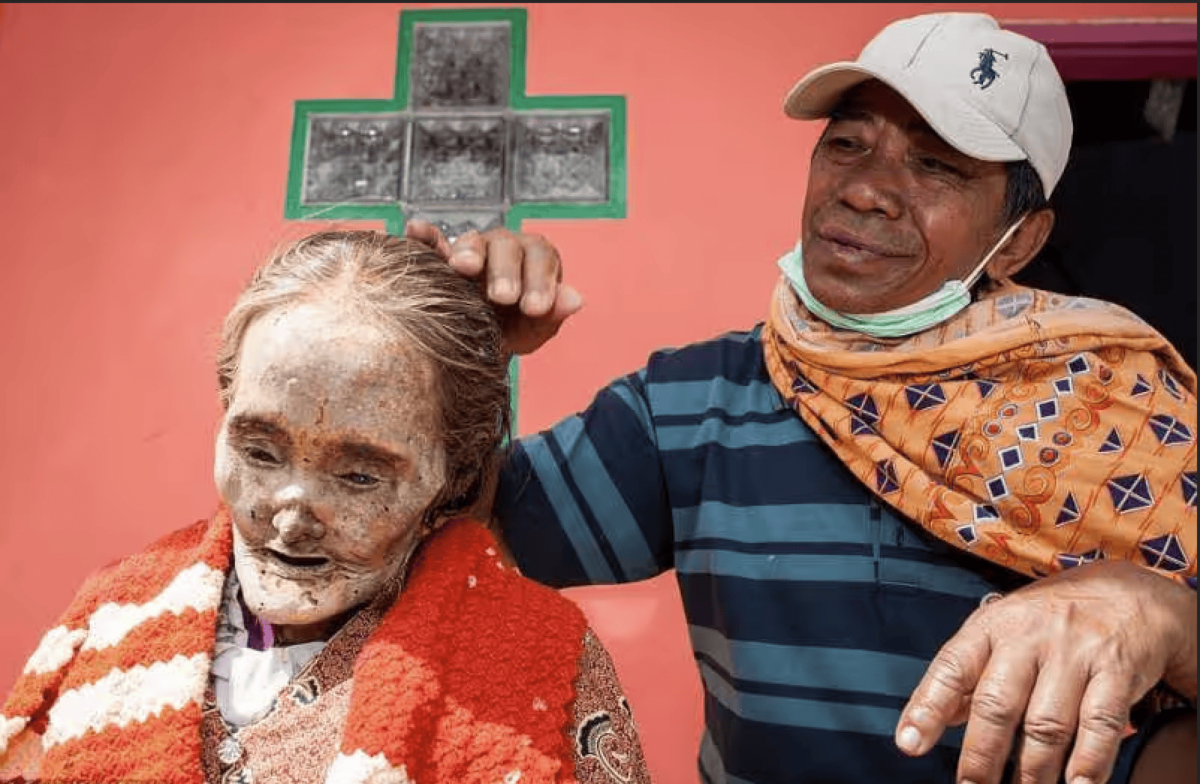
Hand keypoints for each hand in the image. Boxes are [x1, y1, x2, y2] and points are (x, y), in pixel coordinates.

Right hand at [405, 219, 582, 355]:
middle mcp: (505, 246)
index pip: (542, 259)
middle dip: (505, 271)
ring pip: (472, 241)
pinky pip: (432, 241)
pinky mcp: (441, 255)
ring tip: (462, 267)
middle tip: (503, 297)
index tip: (535, 308)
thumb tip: (575, 300)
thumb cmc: (514, 328)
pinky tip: (415, 230)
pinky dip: (425, 235)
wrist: (481, 340)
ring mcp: (472, 248)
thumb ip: (554, 313)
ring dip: (468, 252)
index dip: (540, 281)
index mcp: (535, 258)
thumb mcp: (535, 328)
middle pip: (507, 246)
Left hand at [894, 560, 1196, 783]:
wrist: (1130, 592)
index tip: (909, 744)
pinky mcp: (1117, 670)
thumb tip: (932, 720)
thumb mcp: (1002, 631)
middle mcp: (1029, 635)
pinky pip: (1100, 725)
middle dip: (981, 757)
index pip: (951, 667)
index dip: (927, 707)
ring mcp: (1074, 652)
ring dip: (1032, 773)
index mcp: (991, 626)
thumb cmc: (1051, 619)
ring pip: (1046, 724)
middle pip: (997, 704)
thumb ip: (969, 675)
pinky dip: (1088, 764)